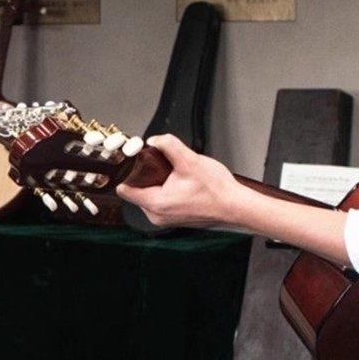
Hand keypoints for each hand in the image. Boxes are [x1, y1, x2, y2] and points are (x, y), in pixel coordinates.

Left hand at [115, 134, 241, 227]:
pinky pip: (160, 201)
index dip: (128, 172)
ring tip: (175, 176)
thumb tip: (154, 140)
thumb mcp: (190, 160)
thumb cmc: (216, 189)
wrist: (235, 206)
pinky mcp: (173, 218)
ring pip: (149, 195)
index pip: (124, 189)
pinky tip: (181, 184)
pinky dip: (166, 191)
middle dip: (147, 176)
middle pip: (137, 190)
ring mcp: (164, 219)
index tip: (135, 162)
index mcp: (155, 204)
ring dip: (158, 183)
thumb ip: (169, 146)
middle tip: (163, 166)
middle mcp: (156, 215)